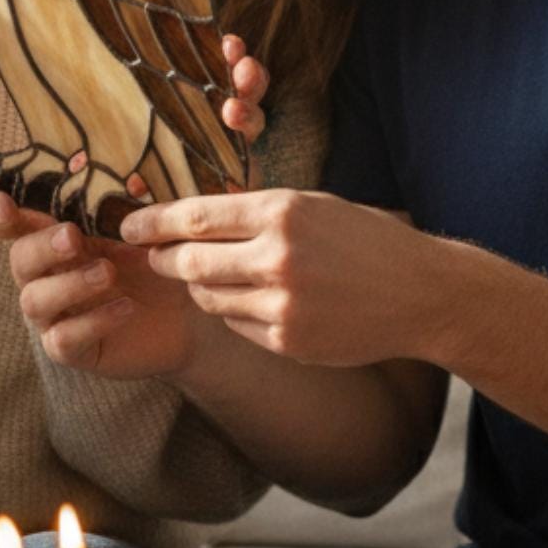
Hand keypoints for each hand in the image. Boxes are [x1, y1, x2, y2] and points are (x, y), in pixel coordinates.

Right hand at [0, 38, 271, 374]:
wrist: (200, 305)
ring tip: (109, 270)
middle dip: (41, 244)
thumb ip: (202, 156)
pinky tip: (126, 306)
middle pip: (19, 256)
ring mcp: (59, 308)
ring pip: (35, 299)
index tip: (5, 199)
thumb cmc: (180, 244)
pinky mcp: (76, 345)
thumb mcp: (187, 200)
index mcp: (61, 224)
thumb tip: (226, 103)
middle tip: (75, 235)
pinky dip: (93, 321)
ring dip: (70, 283)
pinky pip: (64, 339)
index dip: (0, 210)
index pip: (11, 216)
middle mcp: (51, 266)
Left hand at [118, 190, 436, 366]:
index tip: (128, 227)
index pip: (196, 217)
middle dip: (164, 260)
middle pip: (190, 261)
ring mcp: (282, 304)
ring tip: (219, 276)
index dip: (153, 223)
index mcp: (283, 212)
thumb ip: (255, 213)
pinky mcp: (288, 341)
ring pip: (209, 297)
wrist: (419, 292)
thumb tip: (189, 219)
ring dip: (202, 287)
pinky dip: (236, 314)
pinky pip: (237, 326)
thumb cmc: (364, 239)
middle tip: (153, 258)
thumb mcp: (312, 206)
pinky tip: (260, 302)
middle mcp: (278, 257)